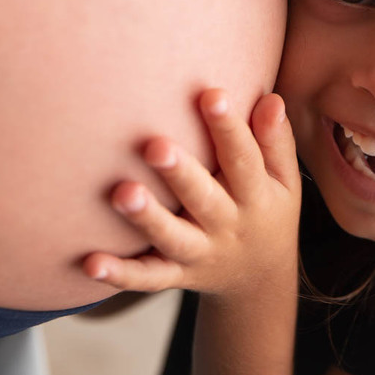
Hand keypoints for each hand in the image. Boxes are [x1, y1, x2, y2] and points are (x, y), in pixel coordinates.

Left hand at [83, 89, 299, 299]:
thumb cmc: (267, 210)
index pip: (243, 159)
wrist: (260, 279)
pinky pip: (146, 278)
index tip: (212, 95)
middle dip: (180, 173)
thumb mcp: (284, 180)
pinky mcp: (174, 275)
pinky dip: (120, 274)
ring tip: (121, 194)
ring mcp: (199, 254)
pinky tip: (90, 264)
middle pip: (202, 199)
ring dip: (147, 218)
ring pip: (171, 238)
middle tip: (155, 146)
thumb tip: (270, 99)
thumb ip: (276, 141)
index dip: (229, 128)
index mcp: (255, 197)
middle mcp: (227, 226)